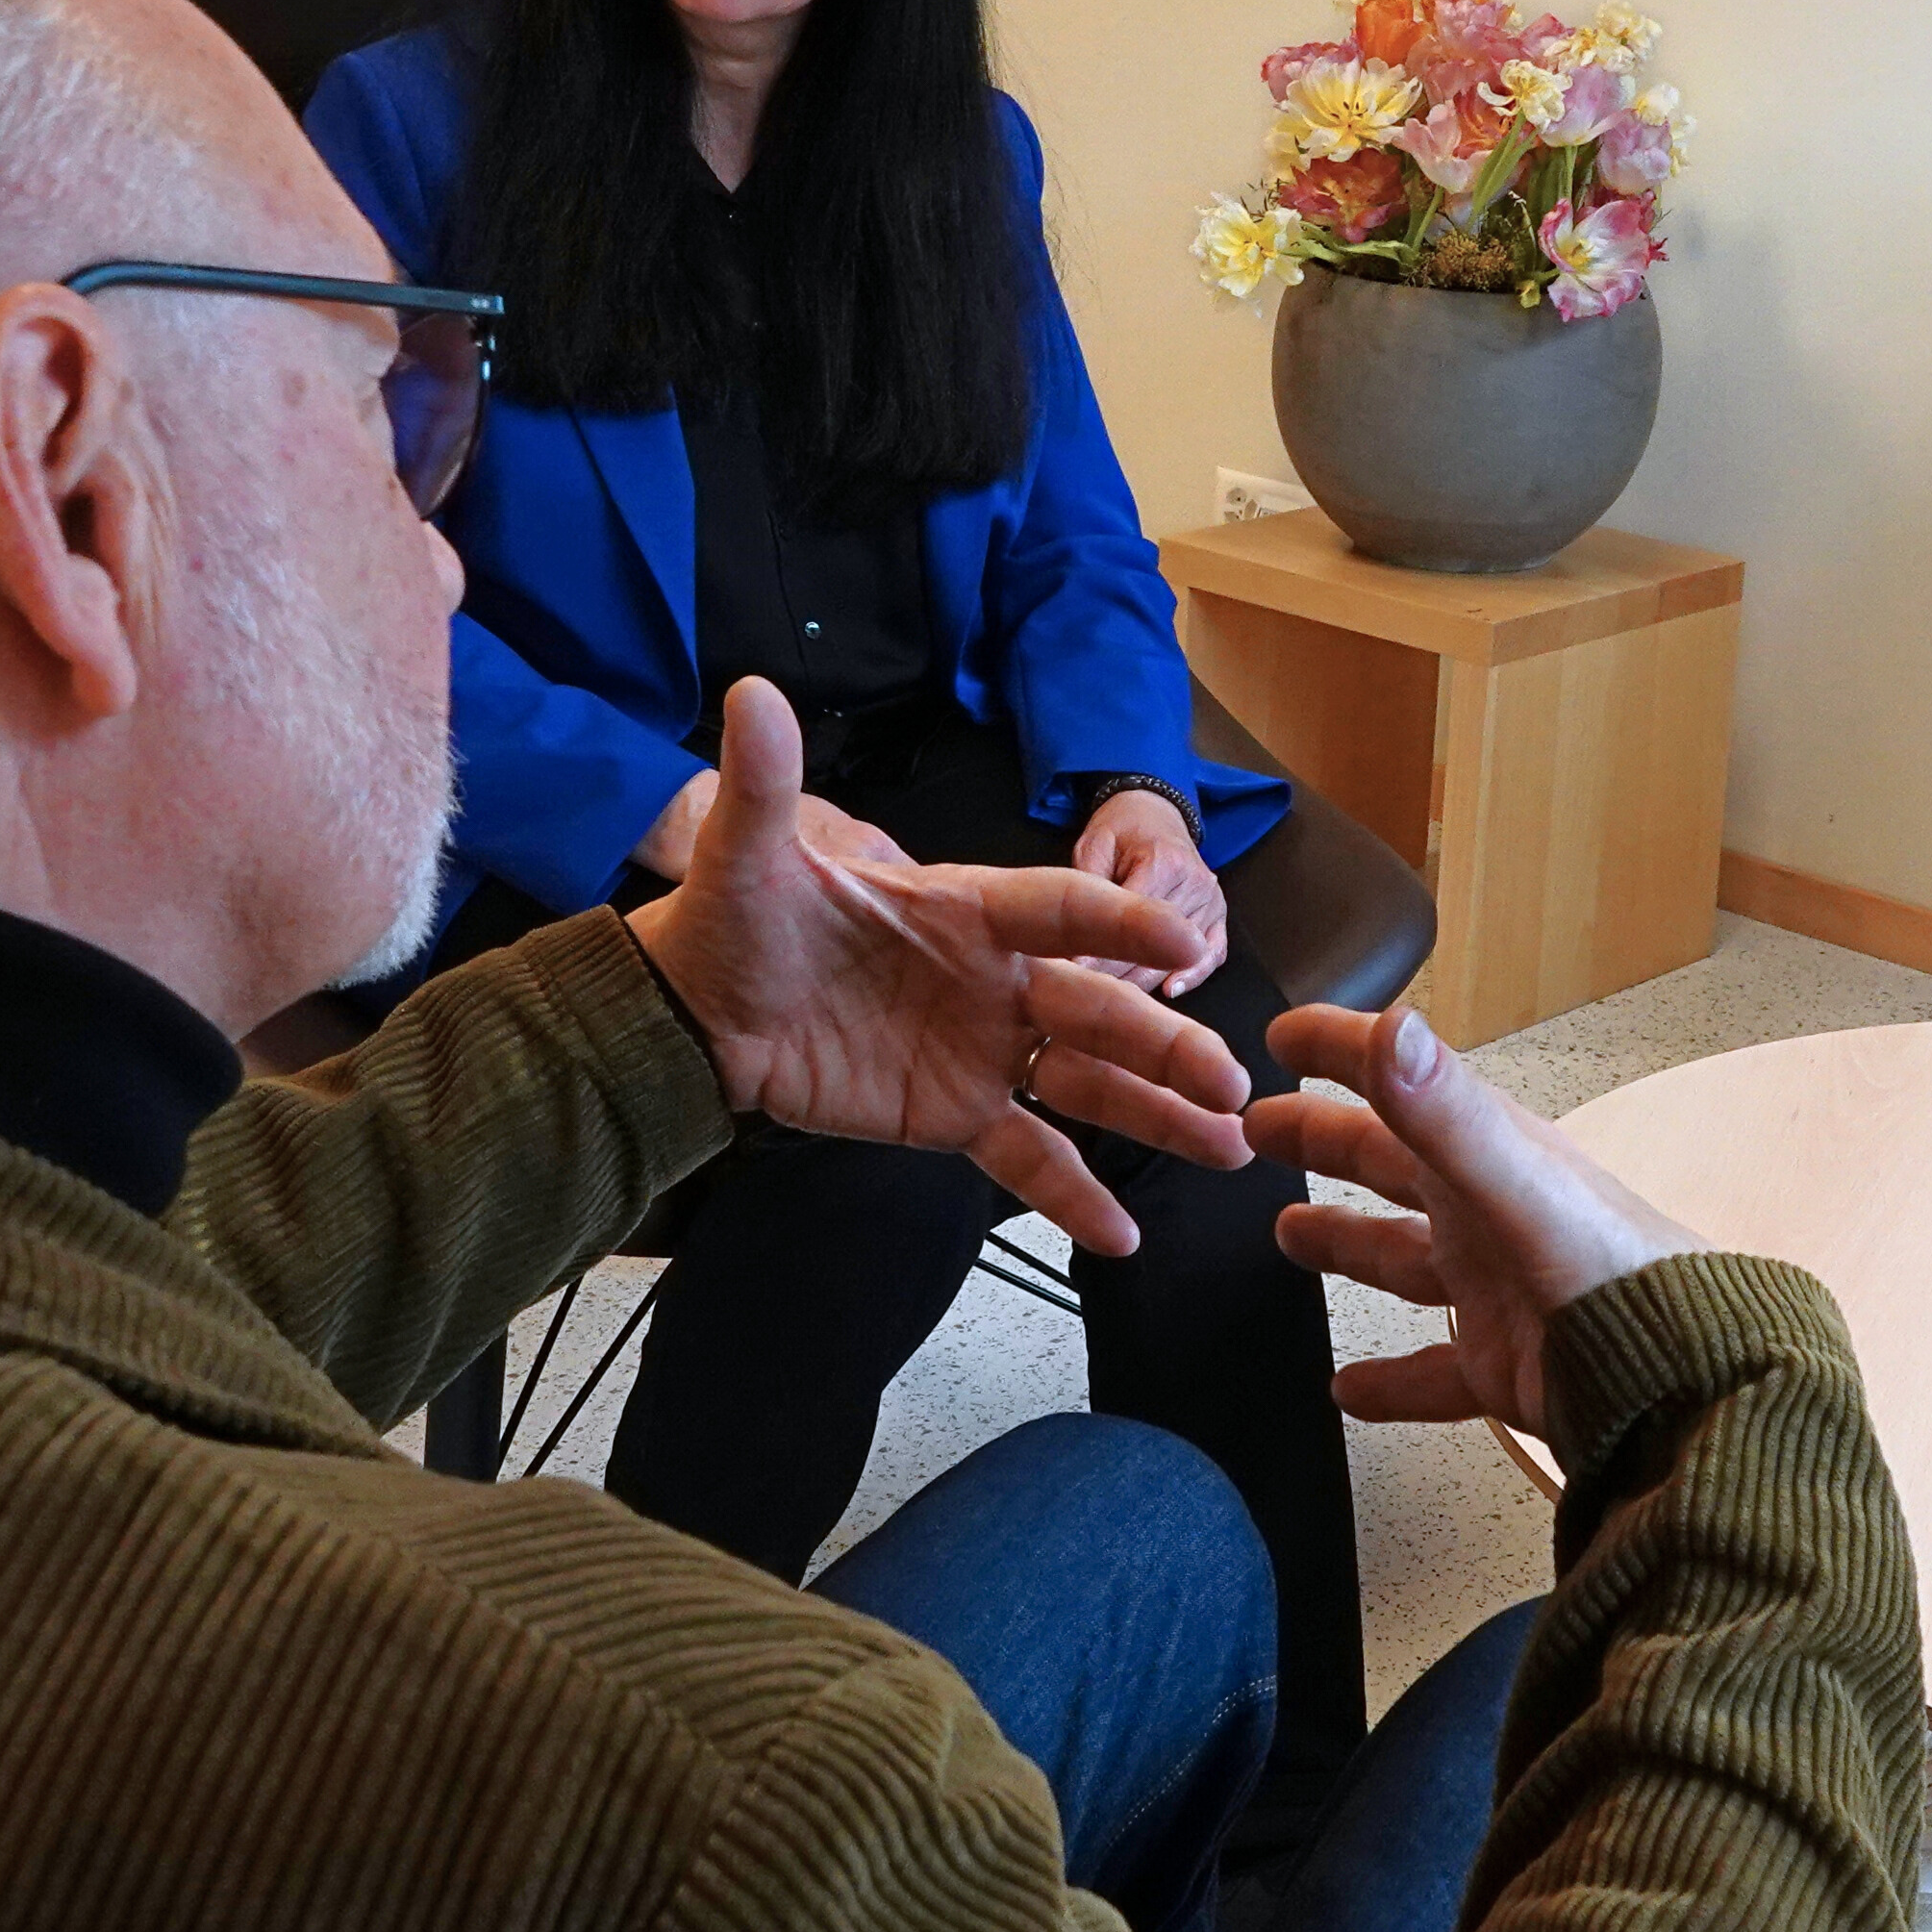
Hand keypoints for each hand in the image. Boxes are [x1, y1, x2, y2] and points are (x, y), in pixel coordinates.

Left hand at [629, 680, 1251, 1253]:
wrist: (699, 1009)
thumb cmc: (735, 918)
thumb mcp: (746, 851)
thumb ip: (767, 782)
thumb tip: (752, 695)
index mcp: (966, 909)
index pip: (1060, 911)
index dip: (1119, 926)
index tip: (1180, 942)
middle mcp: (994, 979)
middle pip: (1100, 1008)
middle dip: (1168, 1045)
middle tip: (1232, 1082)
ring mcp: (983, 1049)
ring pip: (1087, 1083)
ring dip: (1156, 1114)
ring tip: (1227, 1145)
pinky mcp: (955, 1112)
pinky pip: (1026, 1156)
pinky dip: (1071, 1196)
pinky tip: (1121, 1235)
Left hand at [1068, 789, 1227, 994]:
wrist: (1156, 813)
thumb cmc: (1121, 829)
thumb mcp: (1093, 843)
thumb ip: (1089, 886)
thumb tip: (1078, 937)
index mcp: (1164, 862)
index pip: (1133, 920)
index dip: (1101, 950)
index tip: (1075, 975)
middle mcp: (1196, 883)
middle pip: (1157, 944)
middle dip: (1119, 972)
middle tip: (1087, 994)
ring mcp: (1213, 901)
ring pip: (1180, 955)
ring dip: (1146, 980)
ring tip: (1114, 1000)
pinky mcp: (1220, 915)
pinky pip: (1213, 954)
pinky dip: (1194, 975)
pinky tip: (1171, 990)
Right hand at [1250, 1003, 1701, 1441]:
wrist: (1687, 1388)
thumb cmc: (1616, 1276)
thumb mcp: (1518, 1184)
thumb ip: (1448, 1114)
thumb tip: (1391, 1030)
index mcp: (1489, 1152)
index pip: (1401, 1077)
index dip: (1340, 1048)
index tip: (1282, 1031)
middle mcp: (1487, 1212)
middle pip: (1387, 1162)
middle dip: (1323, 1139)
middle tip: (1259, 1126)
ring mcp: (1494, 1288)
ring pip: (1400, 1258)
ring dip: (1346, 1242)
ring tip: (1289, 1234)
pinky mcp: (1501, 1364)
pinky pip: (1429, 1372)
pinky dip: (1386, 1380)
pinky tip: (1346, 1390)